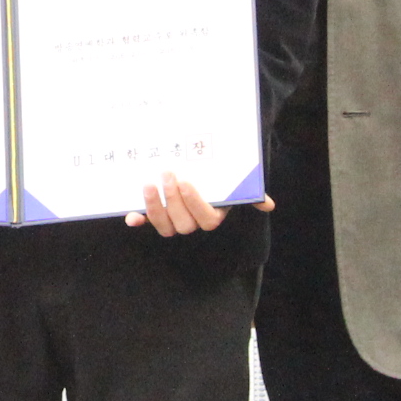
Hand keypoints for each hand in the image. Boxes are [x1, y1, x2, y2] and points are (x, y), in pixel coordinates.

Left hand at [135, 174, 257, 234]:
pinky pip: (145, 222)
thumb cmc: (216, 181)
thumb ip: (250, 194)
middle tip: (167, 174)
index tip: (186, 181)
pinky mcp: (155, 216)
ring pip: (164, 226)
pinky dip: (138, 220)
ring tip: (148, 184)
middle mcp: (191, 223)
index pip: (205, 218)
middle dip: (173, 200)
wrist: (195, 174)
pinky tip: (131, 216)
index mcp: (212, 216)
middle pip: (182, 223)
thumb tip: (268, 204)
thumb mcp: (233, 185)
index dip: (194, 203)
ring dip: (154, 207)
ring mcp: (172, 221)